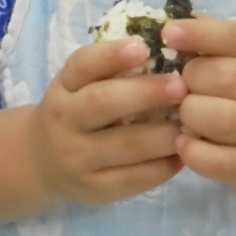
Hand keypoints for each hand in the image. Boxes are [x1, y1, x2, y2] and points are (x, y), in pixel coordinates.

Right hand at [32, 37, 184, 204]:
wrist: (42, 162)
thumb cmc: (78, 110)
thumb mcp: (81, 85)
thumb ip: (114, 68)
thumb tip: (173, 46)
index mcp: (64, 86)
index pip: (82, 65)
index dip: (111, 55)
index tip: (143, 46)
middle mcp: (65, 120)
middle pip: (103, 103)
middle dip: (145, 94)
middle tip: (181, 86)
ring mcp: (78, 158)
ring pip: (125, 146)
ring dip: (164, 133)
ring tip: (193, 122)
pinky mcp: (95, 190)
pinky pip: (134, 179)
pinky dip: (164, 165)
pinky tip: (184, 152)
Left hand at [163, 17, 235, 182]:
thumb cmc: (231, 87)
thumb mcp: (225, 56)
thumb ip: (201, 38)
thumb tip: (164, 25)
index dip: (200, 34)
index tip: (167, 34)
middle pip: (228, 77)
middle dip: (192, 79)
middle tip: (179, 85)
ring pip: (223, 119)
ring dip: (191, 114)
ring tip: (182, 114)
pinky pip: (217, 160)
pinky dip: (192, 151)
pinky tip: (182, 141)